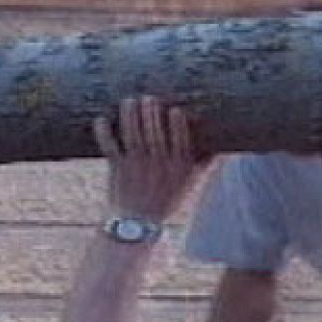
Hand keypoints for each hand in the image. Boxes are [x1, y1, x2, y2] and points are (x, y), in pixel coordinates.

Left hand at [96, 96, 203, 222]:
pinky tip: (101, 119)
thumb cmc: (165, 201)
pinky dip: (104, 134)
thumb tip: (220, 149)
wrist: (137, 223)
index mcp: (177, 167)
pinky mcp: (117, 168)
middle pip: (154, 134)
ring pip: (133, 136)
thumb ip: (202, 165)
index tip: (175, 109)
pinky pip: (110, 148)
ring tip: (129, 101)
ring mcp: (136, 165)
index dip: (177, 126)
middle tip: (147, 97)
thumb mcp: (189, 185)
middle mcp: (157, 164)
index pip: (179, 142)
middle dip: (150, 114)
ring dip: (129, 117)